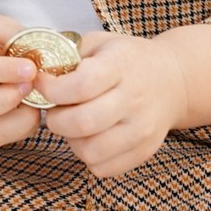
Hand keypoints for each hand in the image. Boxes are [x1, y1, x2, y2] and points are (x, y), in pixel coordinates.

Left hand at [32, 31, 188, 178]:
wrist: (175, 80)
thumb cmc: (128, 60)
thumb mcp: (101, 42)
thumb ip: (68, 53)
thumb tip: (36, 71)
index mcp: (121, 66)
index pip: (80, 85)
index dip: (52, 89)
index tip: (43, 84)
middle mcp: (135, 98)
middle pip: (83, 122)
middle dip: (56, 119)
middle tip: (55, 110)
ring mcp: (142, 129)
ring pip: (91, 151)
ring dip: (71, 141)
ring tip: (74, 125)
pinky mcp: (144, 151)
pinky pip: (103, 168)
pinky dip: (89, 157)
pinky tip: (91, 138)